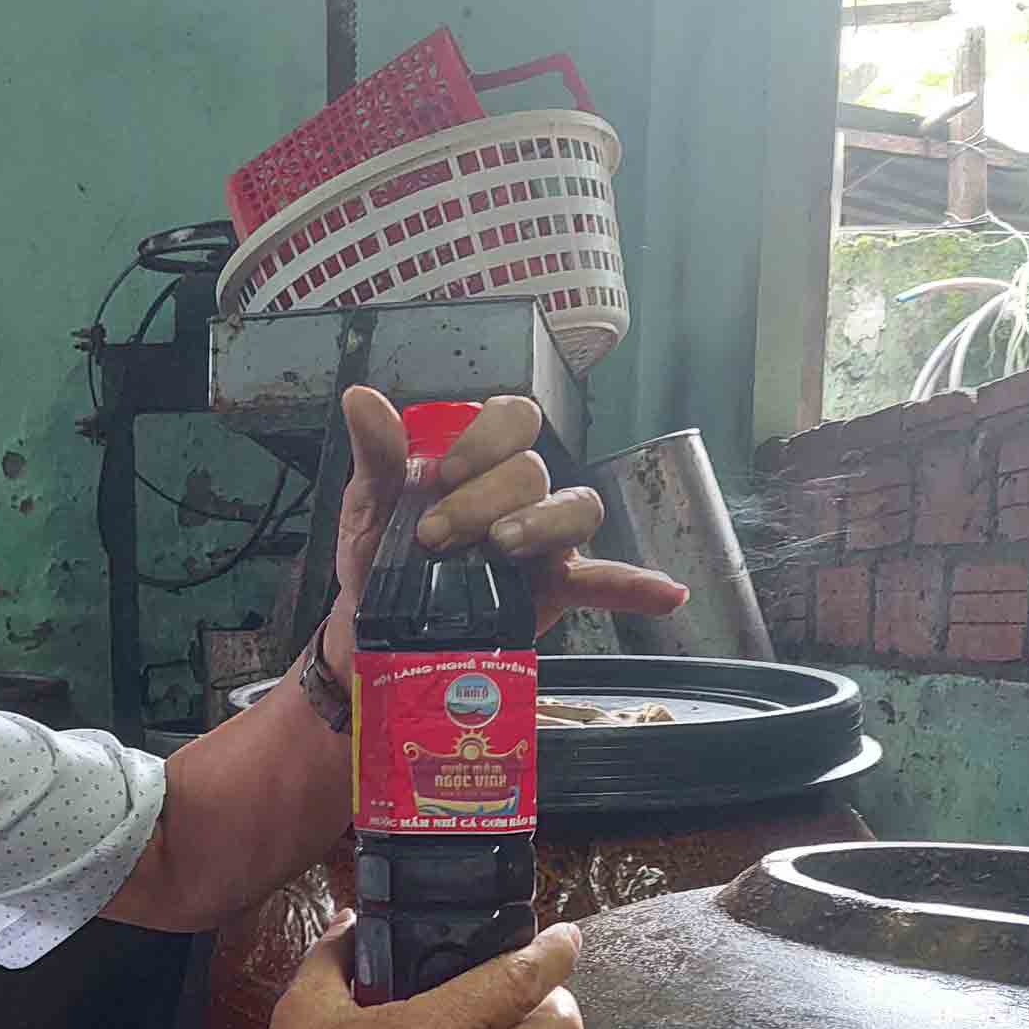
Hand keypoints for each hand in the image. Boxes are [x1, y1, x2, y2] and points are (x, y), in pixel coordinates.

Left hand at [324, 387, 687, 670]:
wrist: (375, 629)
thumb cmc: (377, 556)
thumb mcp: (368, 505)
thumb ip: (377, 455)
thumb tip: (362, 399)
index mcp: (482, 459)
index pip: (513, 418)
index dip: (486, 439)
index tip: (443, 474)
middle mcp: (522, 491)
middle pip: (533, 470)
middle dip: (484, 499)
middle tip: (435, 536)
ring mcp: (546, 540)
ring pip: (574, 509)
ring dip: (542, 523)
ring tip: (503, 547)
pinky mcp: (557, 589)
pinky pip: (605, 581)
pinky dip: (636, 585)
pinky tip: (667, 594)